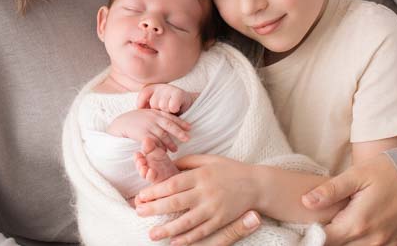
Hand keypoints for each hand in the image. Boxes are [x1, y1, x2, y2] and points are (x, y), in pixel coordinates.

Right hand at [106, 109, 190, 151]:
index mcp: (156, 112)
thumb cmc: (136, 119)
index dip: (181, 122)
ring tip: (175, 149)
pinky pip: (153, 142)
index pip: (171, 117)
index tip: (190, 127)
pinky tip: (163, 152)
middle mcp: (153, 118)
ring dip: (170, 143)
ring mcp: (148, 126)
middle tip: (188, 138)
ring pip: (163, 135)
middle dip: (179, 132)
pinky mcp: (142, 134)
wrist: (121, 123)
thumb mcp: (147, 114)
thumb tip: (170, 122)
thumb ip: (158, 117)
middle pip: (170, 125)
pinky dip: (159, 147)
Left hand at [135, 154, 258, 244]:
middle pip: (175, 202)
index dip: (155, 191)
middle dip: (155, 209)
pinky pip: (202, 232)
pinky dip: (188, 238)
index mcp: (201, 175)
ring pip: (187, 221)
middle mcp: (206, 191)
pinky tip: (174, 242)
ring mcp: (214, 208)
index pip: (173, 184)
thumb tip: (169, 165)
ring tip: (152, 234)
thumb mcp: (209, 159)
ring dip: (167, 229)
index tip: (141, 196)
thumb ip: (188, 162)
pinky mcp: (222, 220)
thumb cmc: (230, 169)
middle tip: (139, 213)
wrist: (257, 184)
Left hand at [137, 83, 198, 114]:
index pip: (143, 94)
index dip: (142, 104)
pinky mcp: (179, 94)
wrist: (187, 104)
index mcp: (153, 87)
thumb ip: (146, 107)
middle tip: (163, 111)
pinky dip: (173, 111)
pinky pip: (171, 107)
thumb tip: (134, 113)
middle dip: (157, 110)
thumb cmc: (167, 107)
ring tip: (170, 111)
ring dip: (166, 112)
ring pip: (162, 106)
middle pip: (153, 103)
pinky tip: (176, 110)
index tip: (144, 110)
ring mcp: (170, 89)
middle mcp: (161, 86)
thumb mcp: (155, 105)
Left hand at [302, 154, 396, 245]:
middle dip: (329, 237)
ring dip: (346, 241)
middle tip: (328, 220)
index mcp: (358, 223)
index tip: (310, 222)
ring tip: (343, 224)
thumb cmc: (388, 171)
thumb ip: (331, 191)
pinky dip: (362, 244)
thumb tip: (306, 202)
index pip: (324, 240)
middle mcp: (373, 241)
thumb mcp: (357, 175)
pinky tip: (359, 230)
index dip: (312, 233)